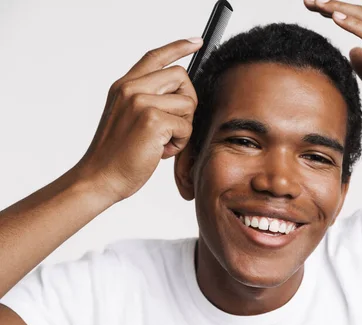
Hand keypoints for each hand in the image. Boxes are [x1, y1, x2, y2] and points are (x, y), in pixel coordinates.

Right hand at [75, 38, 202, 202]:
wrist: (98, 178)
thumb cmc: (115, 155)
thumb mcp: (126, 117)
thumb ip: (147, 100)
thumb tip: (181, 96)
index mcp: (124, 86)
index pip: (155, 56)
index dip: (179, 46)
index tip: (196, 42)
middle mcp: (131, 88)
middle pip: (181, 76)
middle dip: (188, 102)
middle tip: (174, 125)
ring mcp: (141, 102)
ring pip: (188, 103)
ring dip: (183, 127)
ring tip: (162, 142)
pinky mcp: (152, 120)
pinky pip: (186, 126)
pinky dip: (180, 143)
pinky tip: (160, 151)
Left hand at [304, 0, 361, 142]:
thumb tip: (352, 51)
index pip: (359, 21)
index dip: (336, 12)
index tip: (314, 8)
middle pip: (360, 13)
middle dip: (334, 5)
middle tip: (309, 1)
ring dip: (339, 9)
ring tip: (318, 4)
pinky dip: (352, 24)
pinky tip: (335, 17)